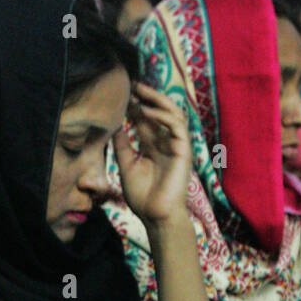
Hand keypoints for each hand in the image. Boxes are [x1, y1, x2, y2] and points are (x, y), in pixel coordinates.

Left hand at [114, 82, 190, 228]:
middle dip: (147, 97)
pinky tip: (147, 111)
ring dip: (157, 100)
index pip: (146, 121)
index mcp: (153, 147)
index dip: (136, 107)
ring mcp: (176, 146)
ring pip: (172, 114)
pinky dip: (163, 116)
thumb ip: (122, 147)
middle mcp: (166, 143)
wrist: (156, 216)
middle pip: (159, 113)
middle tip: (132, 85)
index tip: (123, 95)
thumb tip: (116, 127)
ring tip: (140, 92)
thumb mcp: (126, 167)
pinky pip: (176, 126)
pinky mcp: (184, 150)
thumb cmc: (143, 197)